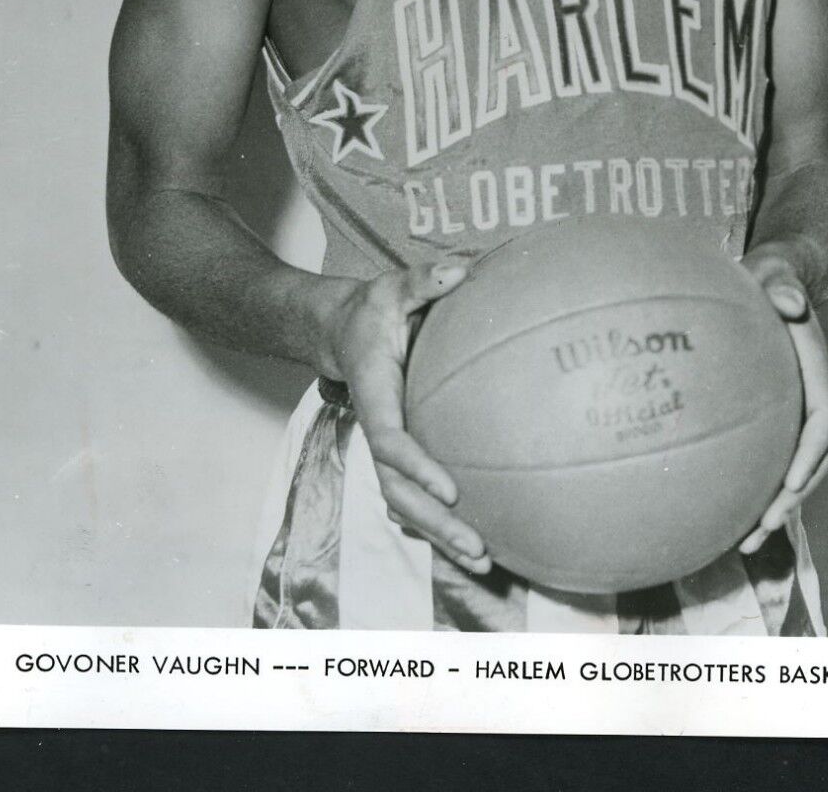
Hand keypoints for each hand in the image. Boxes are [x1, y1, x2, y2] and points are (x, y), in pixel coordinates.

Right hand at [326, 261, 491, 576]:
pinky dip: (439, 520)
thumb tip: (461, 270)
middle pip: (398, 491)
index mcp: (376, 396)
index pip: (390, 441)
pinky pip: (416, 494)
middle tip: (477, 546)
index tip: (451, 488)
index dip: (416, 467)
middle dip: (434, 522)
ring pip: (405, 502)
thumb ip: (424, 280)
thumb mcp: (394, 287)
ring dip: (439, 533)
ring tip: (484, 558)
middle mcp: (380, 429)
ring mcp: (389, 446)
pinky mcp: (402, 452)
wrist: (342, 332)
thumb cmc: (375, 309)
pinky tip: (479, 539)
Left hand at [737, 242, 827, 554]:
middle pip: (814, 458)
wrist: (770, 282)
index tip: (790, 480)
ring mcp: (794, 413)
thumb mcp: (773, 274)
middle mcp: (810, 398)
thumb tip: (791, 303)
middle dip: (794, 497)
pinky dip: (755, 494)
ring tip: (746, 544)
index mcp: (815, 371)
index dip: (812, 452)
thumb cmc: (768, 279)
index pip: (824, 417)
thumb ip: (782, 288)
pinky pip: (769, 464)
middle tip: (765, 525)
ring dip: (777, 509)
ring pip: (795, 471)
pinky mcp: (774, 422)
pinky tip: (721, 519)